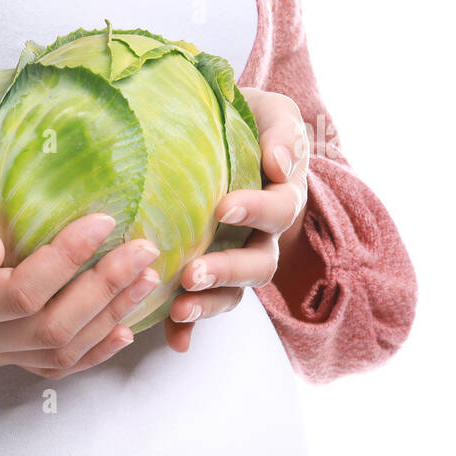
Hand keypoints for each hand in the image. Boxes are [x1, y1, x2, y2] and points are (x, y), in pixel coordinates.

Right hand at [0, 172, 161, 378]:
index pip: (18, 292)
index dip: (66, 260)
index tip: (104, 219)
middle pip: (49, 327)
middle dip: (103, 290)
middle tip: (144, 249)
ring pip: (58, 350)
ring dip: (108, 318)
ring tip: (146, 279)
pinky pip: (51, 364)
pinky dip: (92, 352)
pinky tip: (123, 330)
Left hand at [163, 88, 309, 352]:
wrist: (226, 132)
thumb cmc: (249, 120)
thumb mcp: (271, 113)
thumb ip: (281, 133)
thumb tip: (278, 164)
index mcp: (280, 196)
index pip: (278, 210)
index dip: (255, 211)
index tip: (223, 207)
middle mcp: (262, 236)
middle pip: (257, 265)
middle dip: (227, 271)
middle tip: (194, 274)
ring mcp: (236, 259)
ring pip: (234, 292)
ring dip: (209, 303)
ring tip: (180, 307)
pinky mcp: (207, 274)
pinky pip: (203, 307)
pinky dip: (189, 329)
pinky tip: (174, 342)